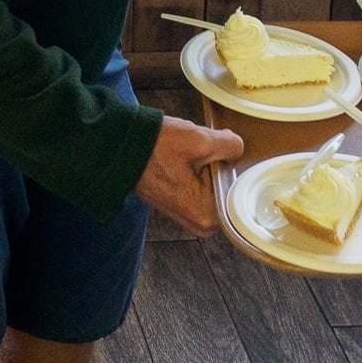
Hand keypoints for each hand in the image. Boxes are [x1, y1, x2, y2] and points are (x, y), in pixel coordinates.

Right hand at [134, 116, 244, 235]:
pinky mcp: (180, 202)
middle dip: (219, 165)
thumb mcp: (201, 140)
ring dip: (208, 164)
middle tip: (201, 151)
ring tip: (189, 153)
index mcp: (207, 216)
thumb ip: (230, 146)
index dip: (231, 165)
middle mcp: (198, 222)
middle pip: (227, 187)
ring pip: (214, 183)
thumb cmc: (157, 146)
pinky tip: (184, 156)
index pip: (239, 189)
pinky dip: (198, 167)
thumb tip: (237, 151)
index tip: (217, 153)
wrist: (122, 146)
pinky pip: (201, 184)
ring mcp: (188, 214)